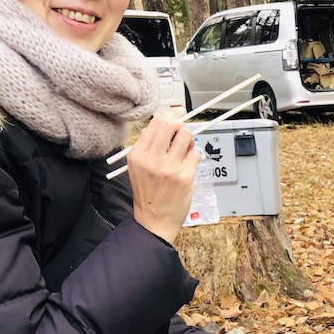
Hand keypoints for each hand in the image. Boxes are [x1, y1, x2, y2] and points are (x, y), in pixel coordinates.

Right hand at [127, 117, 199, 244]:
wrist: (153, 219)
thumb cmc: (149, 192)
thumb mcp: (139, 166)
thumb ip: (151, 145)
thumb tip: (170, 122)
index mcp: (138, 154)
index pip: (155, 122)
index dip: (170, 115)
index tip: (178, 114)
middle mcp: (151, 158)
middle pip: (171, 124)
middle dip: (181, 124)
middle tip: (183, 131)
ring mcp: (168, 167)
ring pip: (187, 136)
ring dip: (190, 140)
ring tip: (185, 150)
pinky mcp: (184, 175)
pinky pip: (195, 153)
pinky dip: (194, 155)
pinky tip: (188, 164)